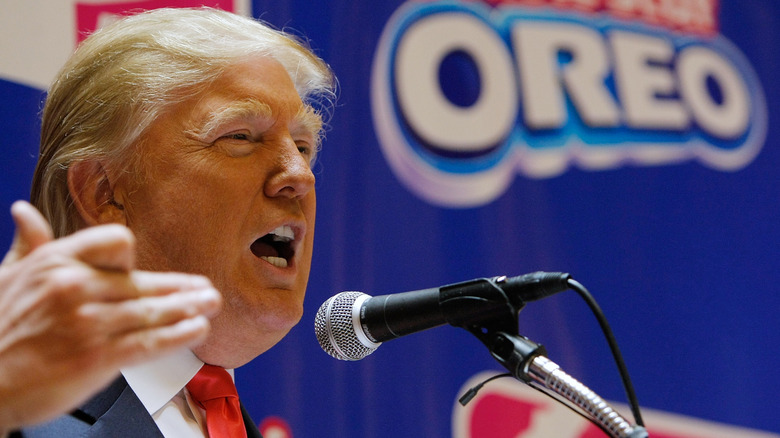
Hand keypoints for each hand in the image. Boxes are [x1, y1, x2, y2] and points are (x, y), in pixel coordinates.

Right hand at [0, 201, 221, 429]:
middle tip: (206, 289)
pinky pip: (148, 341)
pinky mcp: (97, 357)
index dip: (129, 256)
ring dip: (188, 309)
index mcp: (56, 262)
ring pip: (151, 311)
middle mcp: (75, 287)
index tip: (138, 269)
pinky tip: (196, 329)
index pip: (115, 241)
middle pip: (142, 281)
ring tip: (209, 306)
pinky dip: (177, 335)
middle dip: (181, 288)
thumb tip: (26, 213)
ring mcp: (88, 323)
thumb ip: (29, 245)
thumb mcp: (6, 278)